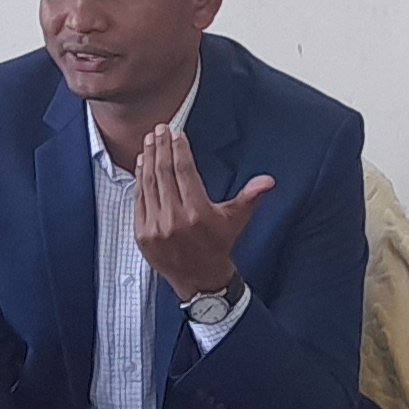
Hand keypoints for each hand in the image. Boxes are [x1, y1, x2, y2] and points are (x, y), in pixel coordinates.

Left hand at [135, 124, 272, 302]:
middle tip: (160, 129)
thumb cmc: (218, 245)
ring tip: (150, 140)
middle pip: (164, 173)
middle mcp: (174, 219)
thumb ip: (250, 197)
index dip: (179, 149)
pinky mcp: (142, 234)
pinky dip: (139, 179)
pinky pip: (139, 200)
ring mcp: (155, 227)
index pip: (184, 171)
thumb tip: (268, 181)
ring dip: (148, 158)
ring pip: (149, 183)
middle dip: (162, 147)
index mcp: (198, 213)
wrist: (200, 279)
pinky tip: (142, 163)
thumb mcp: (236, 220)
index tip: (177, 133)